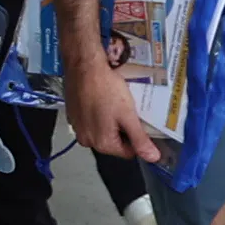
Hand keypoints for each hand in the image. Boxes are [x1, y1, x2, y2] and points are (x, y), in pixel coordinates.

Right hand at [62, 39, 171, 167]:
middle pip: (113, 142)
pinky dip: (98, 114)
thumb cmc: (107, 89)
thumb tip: (153, 158)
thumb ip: (140, 139)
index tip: (138, 121)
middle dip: (122, 129)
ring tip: (116, 103)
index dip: (137, 138)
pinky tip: (102, 99)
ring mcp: (77, 128)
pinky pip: (90, 121)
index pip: (127, 152)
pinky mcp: (72, 115)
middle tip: (128, 110)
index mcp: (102, 143)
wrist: (83, 66)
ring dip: (110, 122)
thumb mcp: (128, 115)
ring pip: (101, 131)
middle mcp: (87, 140)